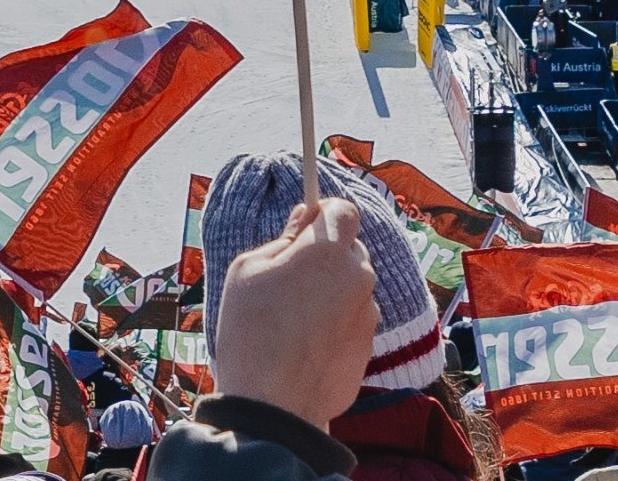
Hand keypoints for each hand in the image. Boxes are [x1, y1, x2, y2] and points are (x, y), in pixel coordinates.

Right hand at [212, 198, 378, 427]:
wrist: (273, 406)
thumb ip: (283, 239)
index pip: (344, 211)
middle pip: (349, 249)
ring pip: (352, 285)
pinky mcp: (369, 345)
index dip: (323, 215)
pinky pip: (353, 318)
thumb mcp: (248, 270)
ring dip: (331, 291)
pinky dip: (336, 323)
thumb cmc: (252, 331)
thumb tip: (304, 218)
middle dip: (325, 256)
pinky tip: (307, 344)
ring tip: (294, 319)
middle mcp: (359, 276)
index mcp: (328, 251)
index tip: (303, 229)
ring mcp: (368, 313)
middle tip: (288, 279)